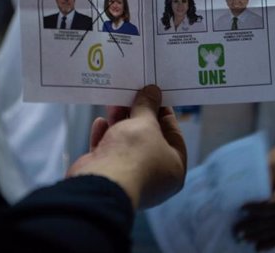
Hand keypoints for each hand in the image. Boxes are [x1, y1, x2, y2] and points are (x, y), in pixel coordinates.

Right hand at [67, 85, 186, 208]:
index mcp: (174, 167)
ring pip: (126, 144)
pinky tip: (100, 122)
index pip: (173, 135)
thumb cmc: (134, 155)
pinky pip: (108, 153)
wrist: (102, 182)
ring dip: (118, 122)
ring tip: (113, 103)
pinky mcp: (108, 176)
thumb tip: (152, 91)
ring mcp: (130, 177)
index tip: (153, 95)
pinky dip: (104, 137)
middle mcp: (155, 176)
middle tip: (130, 95)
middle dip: (137, 115)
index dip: (163, 113)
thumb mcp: (145, 123)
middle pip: (147, 138)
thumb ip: (148, 106)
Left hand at [233, 140, 274, 250]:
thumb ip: (262, 177)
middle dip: (257, 226)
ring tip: (244, 239)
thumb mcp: (272, 161)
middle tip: (238, 230)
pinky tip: (259, 247)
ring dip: (261, 235)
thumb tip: (244, 194)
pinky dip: (272, 240)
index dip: (261, 208)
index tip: (243, 209)